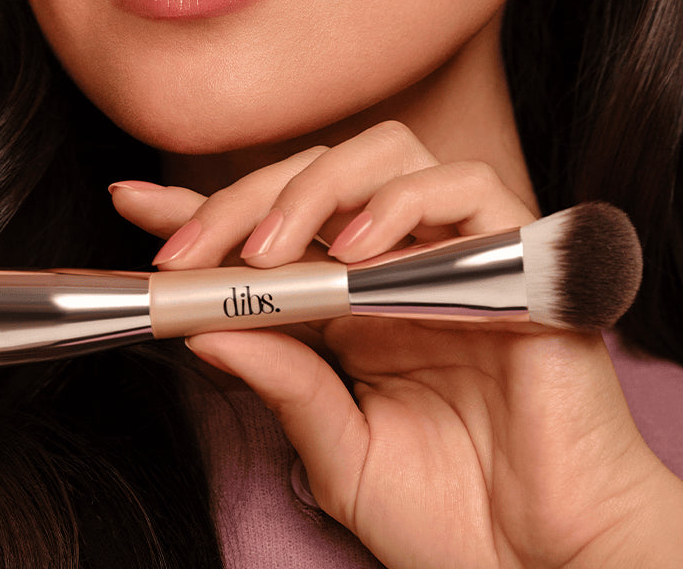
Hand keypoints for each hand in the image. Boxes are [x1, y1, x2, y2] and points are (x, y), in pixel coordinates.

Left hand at [111, 124, 682, 567]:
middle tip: (187, 255)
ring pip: (387, 154)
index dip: (203, 208)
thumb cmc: (456, 518)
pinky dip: (404, 204)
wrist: (552, 566)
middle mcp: (401, 263)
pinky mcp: (519, 258)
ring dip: (316, 190)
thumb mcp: (340, 454)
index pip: (272, 228)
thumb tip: (200, 324)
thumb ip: (283, 383)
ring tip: (271, 255)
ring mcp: (458, 254)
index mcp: (353, 302)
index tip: (130, 202)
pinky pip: (468, 187)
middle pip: (317, 173)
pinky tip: (360, 252)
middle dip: (242, 200)